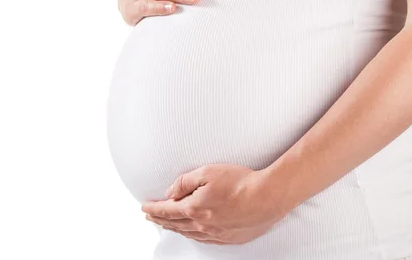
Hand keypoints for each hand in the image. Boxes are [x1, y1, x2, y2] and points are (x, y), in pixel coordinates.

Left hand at [141, 164, 288, 244]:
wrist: (267, 197)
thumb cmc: (239, 181)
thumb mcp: (207, 172)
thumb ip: (184, 182)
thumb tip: (170, 192)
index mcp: (194, 208)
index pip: (167, 210)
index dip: (153, 209)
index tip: (144, 208)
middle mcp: (203, 224)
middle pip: (175, 224)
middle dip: (160, 220)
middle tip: (150, 217)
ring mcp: (216, 233)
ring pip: (188, 233)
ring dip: (174, 228)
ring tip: (166, 224)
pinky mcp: (229, 237)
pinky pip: (203, 239)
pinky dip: (192, 235)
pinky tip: (190, 233)